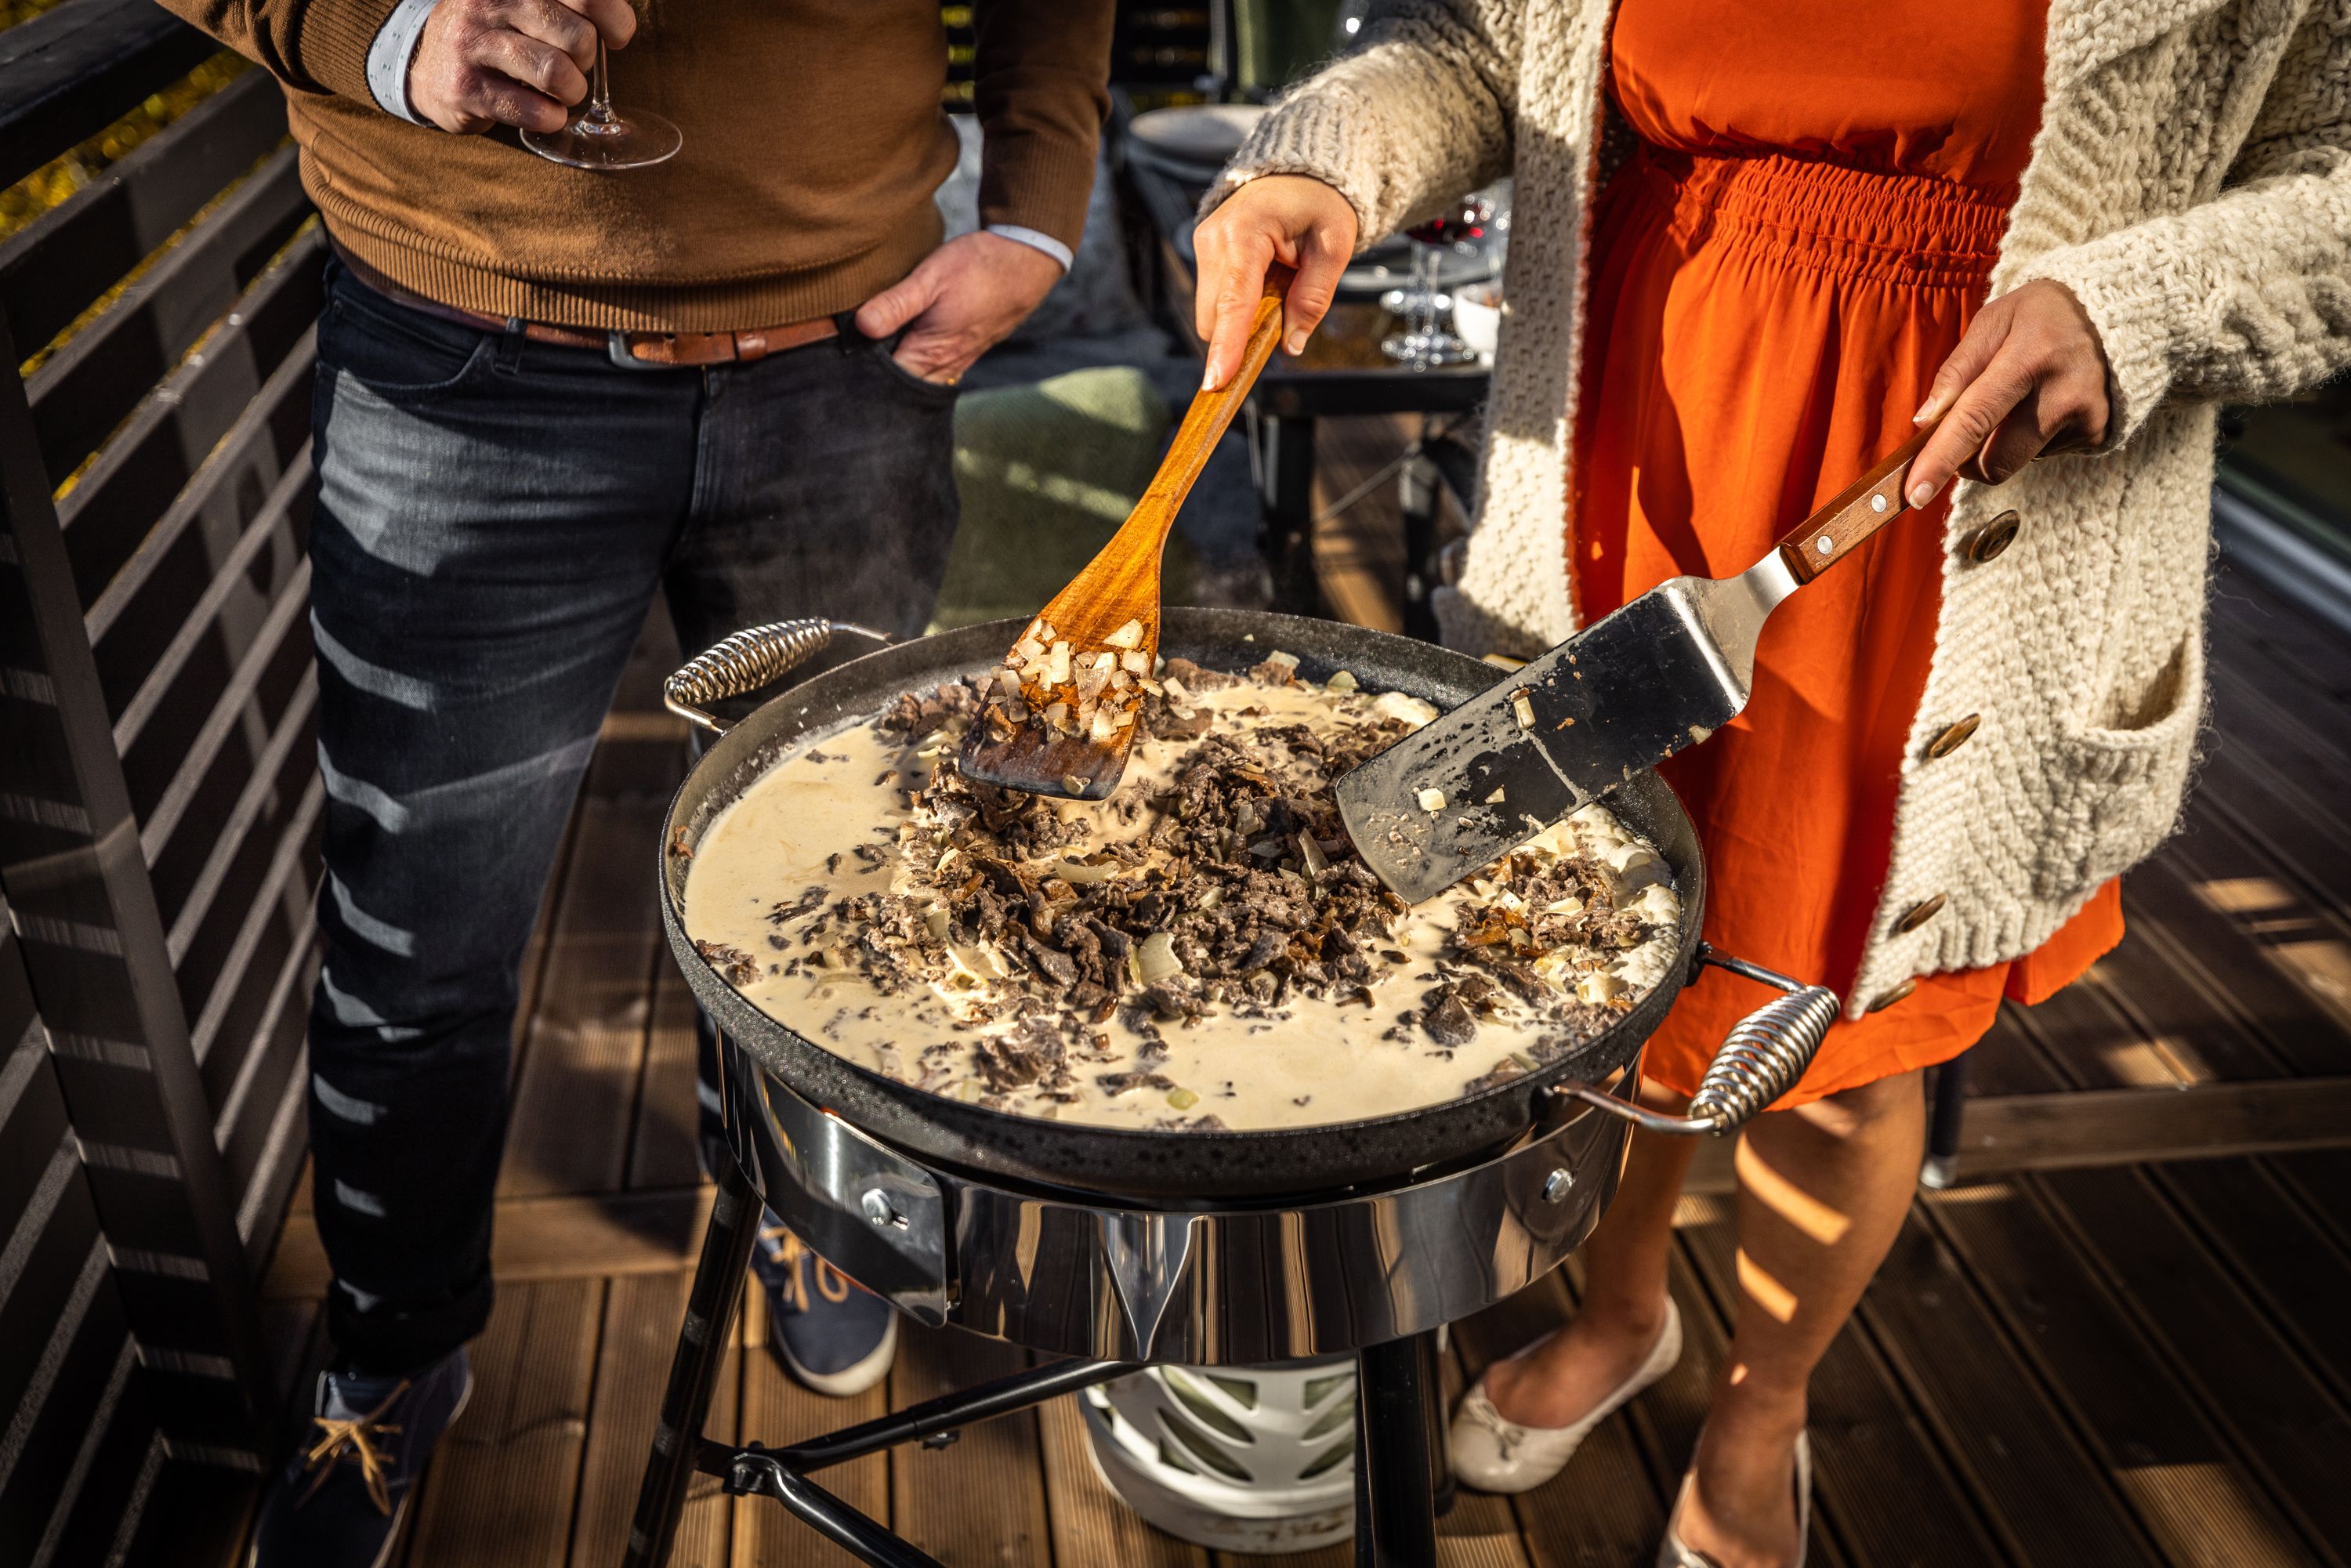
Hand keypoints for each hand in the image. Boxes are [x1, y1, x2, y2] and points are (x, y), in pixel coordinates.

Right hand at [407, 0, 635, 135]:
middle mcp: (487, 2)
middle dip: (587, 61)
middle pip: (578, 37)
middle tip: (573, 65)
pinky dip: (551, 118)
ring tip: (562, 92)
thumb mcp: (527, 5)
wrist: (430, 67)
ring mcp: (472, 43)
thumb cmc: (498, 34)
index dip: (616, 20)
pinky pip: (532, 111)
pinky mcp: (465, 87)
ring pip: (556, 73)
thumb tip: (620, 26)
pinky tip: (545, 113)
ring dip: (573, 92)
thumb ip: (570, 6)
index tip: (616, 36)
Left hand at [853, 232, 1063, 383]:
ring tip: (874, 369)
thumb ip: (896, 304)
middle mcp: (946, 363)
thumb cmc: (978, 267)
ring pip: (923, 381)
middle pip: (906, 388)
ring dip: (902, 378)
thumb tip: (861, 326)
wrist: (1026, 262)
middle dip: (881, 385)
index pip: (890, 381)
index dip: (865, 378)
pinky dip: (921, 369)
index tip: (842, 370)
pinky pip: (938, 371)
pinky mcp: (968, 350)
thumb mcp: (931, 278)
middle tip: (852, 375)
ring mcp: (960, 359)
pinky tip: (907, 354)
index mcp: (931, 351)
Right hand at [1193, 174, 1357, 389]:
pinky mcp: (1205, 253)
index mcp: (1244, 233)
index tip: (1217, 381)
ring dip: (1241, 319)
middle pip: (1214, 316)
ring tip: (1278, 287)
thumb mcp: (1333, 247)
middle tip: (1284, 317)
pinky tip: (1264, 284)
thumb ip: (1313, 297)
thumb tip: (1291, 344)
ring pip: (1211, 312)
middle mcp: (1213, 239)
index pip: (1233, 302)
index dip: (1227, 346)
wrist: (1301, 170)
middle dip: (1240, 335)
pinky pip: (1215, 298)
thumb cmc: (1320, 201)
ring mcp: (1204, 245)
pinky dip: (1237, 306)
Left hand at [1904, 280, 2111, 505]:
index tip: (1915, 494)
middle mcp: (2063, 393)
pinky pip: (2039, 456)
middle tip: (1963, 428)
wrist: (2115, 313)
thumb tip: (1925, 420)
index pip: (1975, 419)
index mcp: (2030, 357)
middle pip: (1994, 461)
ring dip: (1997, 445)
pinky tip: (2043, 404)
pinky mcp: (2096, 435)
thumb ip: (1957, 370)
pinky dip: (2026, 439)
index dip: (1941, 459)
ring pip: (2013, 462)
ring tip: (2017, 399)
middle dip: (1964, 459)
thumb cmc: (2041, 315)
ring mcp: (2085, 419)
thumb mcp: (1993, 321)